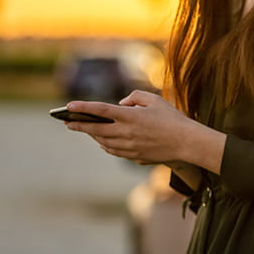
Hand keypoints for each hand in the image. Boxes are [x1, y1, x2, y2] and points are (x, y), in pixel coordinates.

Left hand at [64, 91, 224, 173]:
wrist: (186, 143)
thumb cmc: (172, 118)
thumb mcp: (154, 100)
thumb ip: (134, 97)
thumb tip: (121, 104)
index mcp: (130, 117)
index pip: (101, 111)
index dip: (83, 108)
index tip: (68, 106)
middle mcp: (126, 133)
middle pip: (96, 130)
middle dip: (79, 125)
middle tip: (66, 122)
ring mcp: (129, 147)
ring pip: (103, 142)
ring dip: (91, 135)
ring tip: (83, 129)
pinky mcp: (134, 156)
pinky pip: (113, 151)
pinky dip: (105, 144)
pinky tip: (102, 140)